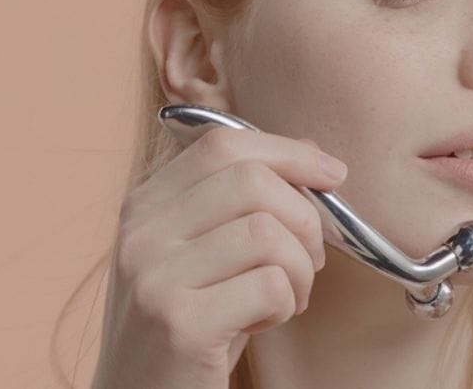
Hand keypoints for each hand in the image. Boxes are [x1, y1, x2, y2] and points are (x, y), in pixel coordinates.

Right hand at [91, 128, 347, 388]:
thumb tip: (313, 153)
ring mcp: (154, 277)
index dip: (288, 152)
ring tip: (284, 299)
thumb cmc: (188, 328)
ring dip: (299, 272)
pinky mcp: (179, 323)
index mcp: (145, 205)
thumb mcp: (204, 255)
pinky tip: (262, 323)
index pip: (223, 144)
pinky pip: (270, 286)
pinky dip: (285, 306)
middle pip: (252, 181)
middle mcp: (141, 233)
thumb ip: (242, 202)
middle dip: (304, 219)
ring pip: (268, 233)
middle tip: (307, 262)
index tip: (331, 175)